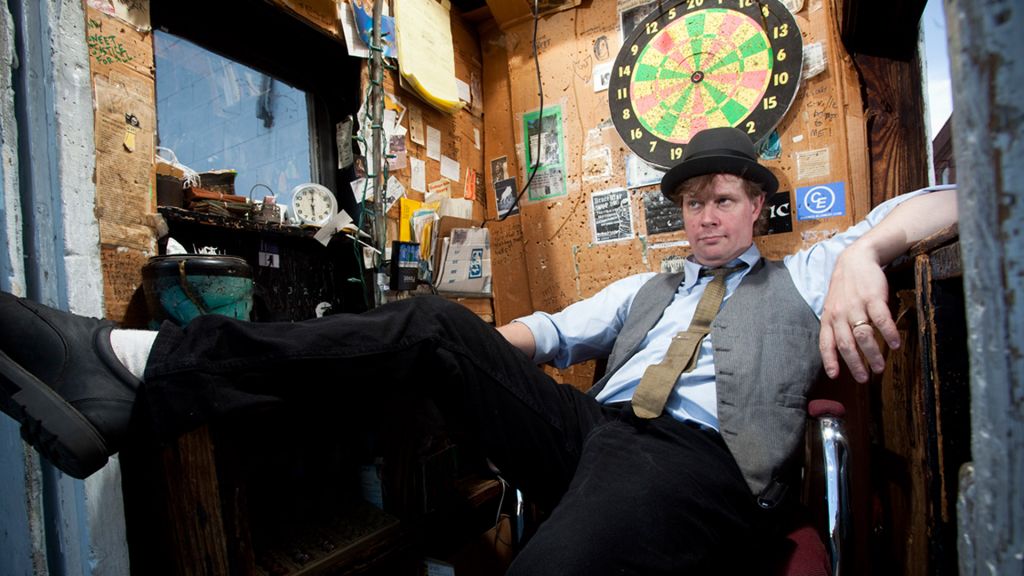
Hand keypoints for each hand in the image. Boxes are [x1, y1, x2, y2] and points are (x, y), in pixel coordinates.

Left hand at [819, 245, 900, 382]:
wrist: (856, 259)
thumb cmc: (845, 287)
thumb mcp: (833, 305)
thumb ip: (835, 325)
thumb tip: (840, 349)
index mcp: (829, 317)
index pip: (826, 343)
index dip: (830, 360)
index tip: (835, 376)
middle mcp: (840, 314)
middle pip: (846, 344)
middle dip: (855, 364)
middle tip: (864, 378)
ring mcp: (856, 306)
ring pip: (863, 335)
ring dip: (873, 354)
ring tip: (880, 367)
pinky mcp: (873, 297)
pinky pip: (881, 319)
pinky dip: (888, 333)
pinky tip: (896, 344)